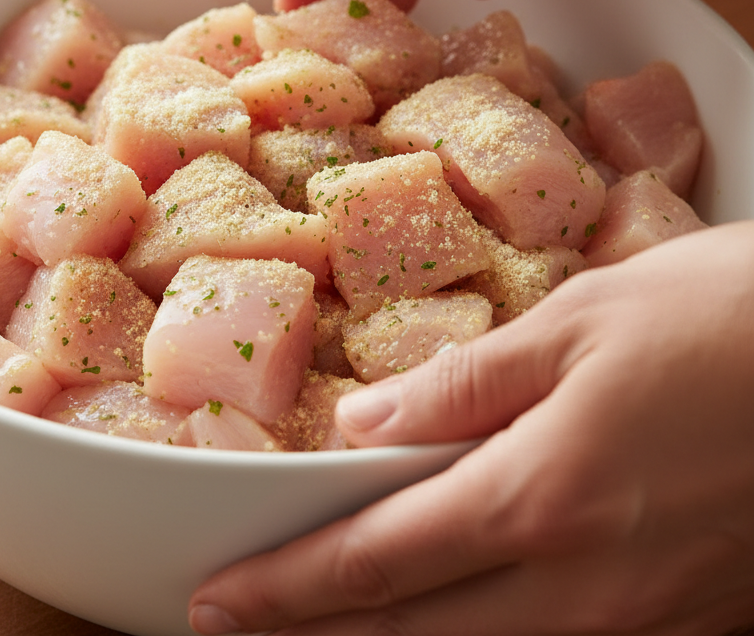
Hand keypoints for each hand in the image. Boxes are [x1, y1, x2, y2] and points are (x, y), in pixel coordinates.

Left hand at [188, 221, 753, 634]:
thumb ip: (463, 384)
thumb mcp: (579, 323)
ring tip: (327, 630)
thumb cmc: (725, 319)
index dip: (290, 586)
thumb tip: (367, 425)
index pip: (380, 559)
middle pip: (418, 631)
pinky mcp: (692, 621)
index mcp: (544, 495)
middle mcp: (589, 582)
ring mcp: (646, 617)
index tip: (219, 599)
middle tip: (237, 626)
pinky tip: (456, 618)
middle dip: (316, 635)